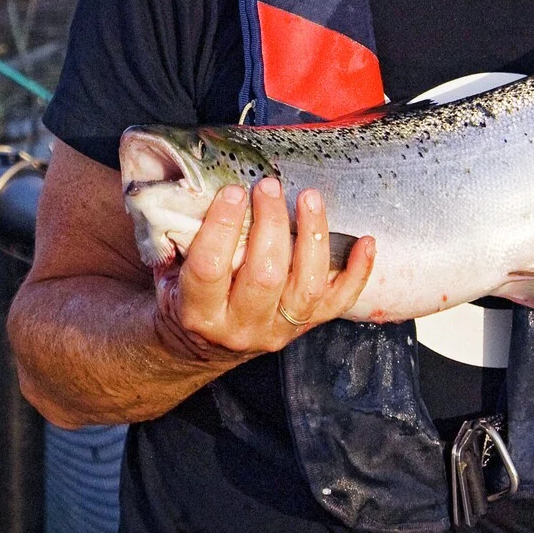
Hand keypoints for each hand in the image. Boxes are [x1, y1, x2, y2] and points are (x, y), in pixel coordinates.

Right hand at [153, 176, 374, 364]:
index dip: (222, 227)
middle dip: (271, 224)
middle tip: (269, 187)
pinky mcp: (306, 327)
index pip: (211, 269)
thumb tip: (188, 187)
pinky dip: (357, 272)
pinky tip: (365, 241)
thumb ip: (177, 239)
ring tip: (309, 198)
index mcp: (200, 313)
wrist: (204, 345)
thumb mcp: (168, 273)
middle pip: (265, 275)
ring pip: (306, 286)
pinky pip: (339, 302)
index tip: (232, 191)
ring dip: (312, 237)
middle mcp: (242, 327)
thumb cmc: (185, 296)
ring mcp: (279, 330)